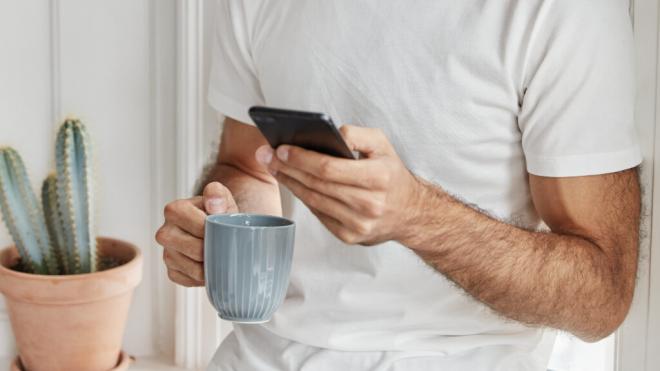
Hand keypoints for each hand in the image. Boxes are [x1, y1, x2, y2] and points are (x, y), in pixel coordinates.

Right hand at [155, 182, 237, 286]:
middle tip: (226, 246)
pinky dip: (204, 277)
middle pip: (197, 250)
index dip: (217, 232)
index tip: (225, 230)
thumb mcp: (221, 198)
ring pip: (195, 269)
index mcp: (174, 210)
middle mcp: (164, 233)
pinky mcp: (171, 271)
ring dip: (212, 266)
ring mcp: (166, 254)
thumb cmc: (217, 212)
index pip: (200, 228)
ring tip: (220, 256)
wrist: (213, 227)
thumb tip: (214, 205)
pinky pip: (191, 280)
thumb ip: (218, 195)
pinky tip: (210, 265)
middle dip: (215, 250)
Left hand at [254, 125, 420, 244]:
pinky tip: (293, 183)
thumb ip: (357, 134)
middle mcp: (369, 204)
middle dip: (287, 168)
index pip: (329, 168)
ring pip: (313, 200)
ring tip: (274, 167)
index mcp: (378, 178)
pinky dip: (304, 197)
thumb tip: (330, 135)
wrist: (410, 213)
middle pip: (317, 184)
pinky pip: (319, 214)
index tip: (281, 148)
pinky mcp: (349, 237)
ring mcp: (358, 224)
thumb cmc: (391, 174)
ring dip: (290, 182)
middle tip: (266, 155)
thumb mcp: (382, 145)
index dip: (301, 158)